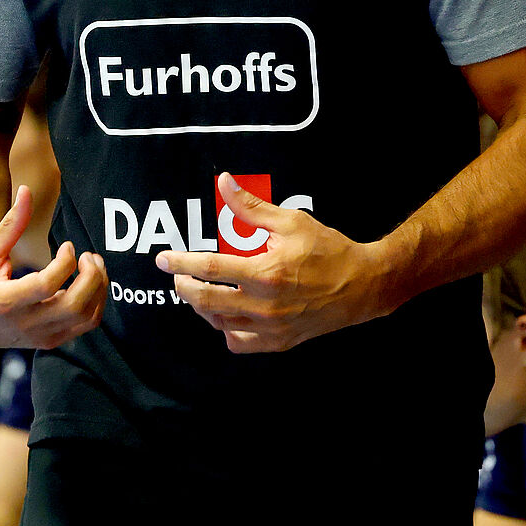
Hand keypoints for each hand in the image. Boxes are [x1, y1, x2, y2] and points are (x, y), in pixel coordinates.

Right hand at [0, 186, 106, 348]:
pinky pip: (84, 326)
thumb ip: (11, 224)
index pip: (47, 285)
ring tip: (93, 266)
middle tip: (88, 256)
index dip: (65, 261)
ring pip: (85, 319)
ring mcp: (39, 336)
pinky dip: (95, 304)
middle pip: (74, 306)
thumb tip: (27, 191)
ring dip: (99, 290)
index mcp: (5, 301)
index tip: (67, 245)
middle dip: (92, 277)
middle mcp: (25, 324)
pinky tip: (88, 283)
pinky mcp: (48, 341)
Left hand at [156, 173, 390, 352]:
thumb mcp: (291, 222)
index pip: (210, 269)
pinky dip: (226, 330)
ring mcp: (272, 328)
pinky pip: (240, 342)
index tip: (163, 259)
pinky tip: (226, 314)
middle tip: (177, 277)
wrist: (363, 286)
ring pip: (220, 323)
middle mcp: (265, 306)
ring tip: (198, 291)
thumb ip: (251, 207)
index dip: (181, 263)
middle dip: (184, 287)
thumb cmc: (328, 250)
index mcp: (266, 274)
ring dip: (202, 307)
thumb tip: (224, 182)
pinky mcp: (280, 342)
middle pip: (207, 301)